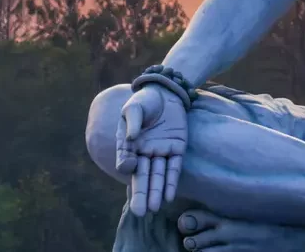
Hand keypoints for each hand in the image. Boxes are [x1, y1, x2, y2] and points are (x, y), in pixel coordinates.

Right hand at [115, 83, 187, 215]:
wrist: (167, 92)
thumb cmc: (146, 100)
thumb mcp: (135, 107)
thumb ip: (133, 122)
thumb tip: (131, 140)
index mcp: (129, 145)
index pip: (127, 161)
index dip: (128, 165)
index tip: (131, 165)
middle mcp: (144, 152)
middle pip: (142, 176)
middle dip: (141, 194)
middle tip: (139, 212)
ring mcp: (161, 151)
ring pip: (158, 175)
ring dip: (156, 192)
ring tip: (154, 209)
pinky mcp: (177, 148)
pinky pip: (174, 167)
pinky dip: (171, 181)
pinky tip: (169, 197)